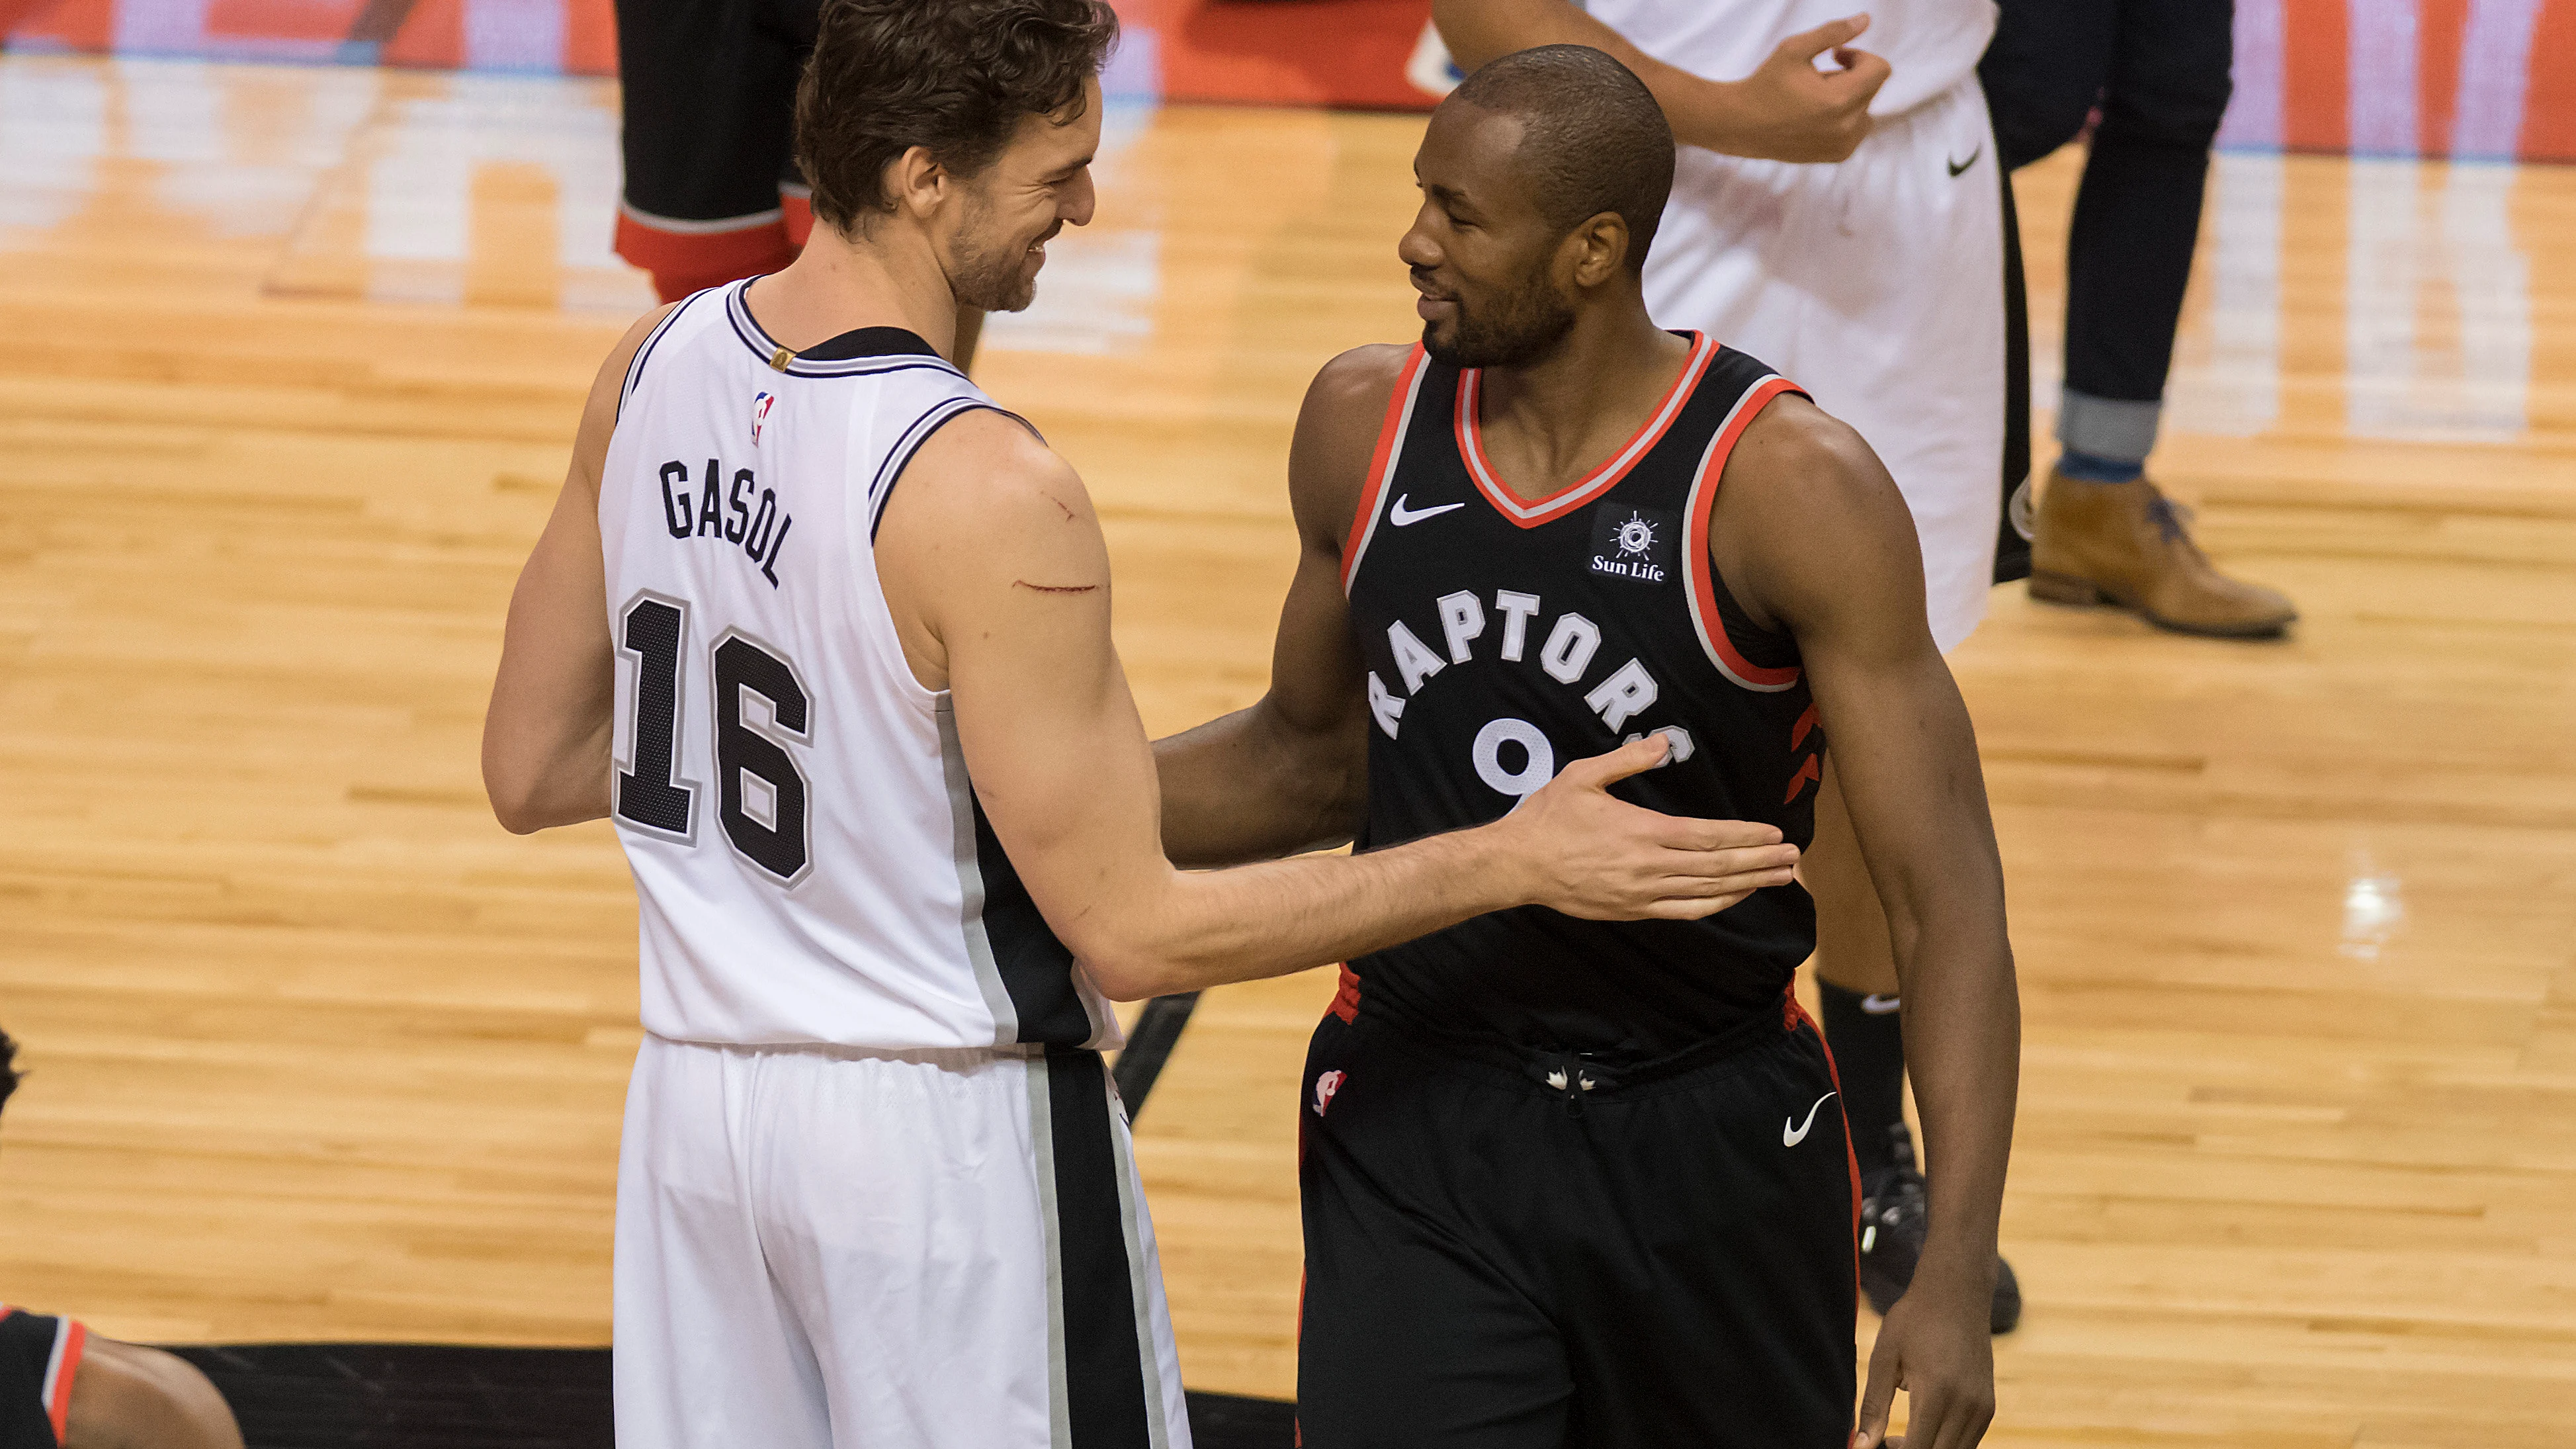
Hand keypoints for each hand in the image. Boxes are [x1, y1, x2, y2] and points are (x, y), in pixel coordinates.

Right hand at [1489, 734, 1800, 920]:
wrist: (1518, 865)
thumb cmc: (1549, 817)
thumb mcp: (1584, 775)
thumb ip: (1627, 759)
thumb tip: (1663, 742)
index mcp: (1642, 831)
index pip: (1708, 836)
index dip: (1746, 836)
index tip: (1775, 833)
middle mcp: (1649, 866)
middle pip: (1718, 867)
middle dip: (1760, 862)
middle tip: (1793, 858)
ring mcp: (1642, 893)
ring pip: (1708, 892)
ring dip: (1748, 885)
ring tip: (1779, 878)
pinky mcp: (1634, 910)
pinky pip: (1685, 911)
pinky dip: (1716, 905)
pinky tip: (1736, 897)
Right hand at [1707, 14, 1890, 162]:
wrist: (1742, 125)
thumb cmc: (1766, 84)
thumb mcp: (1794, 49)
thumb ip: (1833, 32)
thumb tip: (1865, 19)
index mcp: (1840, 99)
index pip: (1881, 69)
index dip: (1860, 56)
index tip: (1836, 56)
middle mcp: (1847, 126)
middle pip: (1872, 87)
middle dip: (1851, 76)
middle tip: (1817, 76)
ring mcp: (1843, 144)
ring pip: (1867, 109)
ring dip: (1850, 98)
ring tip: (1817, 98)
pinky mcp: (1838, 155)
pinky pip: (1857, 129)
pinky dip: (1845, 118)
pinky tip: (1817, 116)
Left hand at [1854, 1270, 1995, 1448]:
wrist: (1957, 1293)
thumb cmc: (1914, 1320)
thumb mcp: (1884, 1358)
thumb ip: (1872, 1407)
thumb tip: (1861, 1447)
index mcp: (1937, 1392)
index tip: (1878, 1444)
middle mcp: (1966, 1405)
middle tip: (1886, 1441)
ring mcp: (1982, 1408)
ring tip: (1899, 1436)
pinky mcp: (1988, 1406)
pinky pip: (1968, 1443)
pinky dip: (1944, 1444)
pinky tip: (1921, 1426)